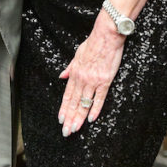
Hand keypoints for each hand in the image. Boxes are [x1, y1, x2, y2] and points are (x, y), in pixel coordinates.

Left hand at [58, 16, 124, 134]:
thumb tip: (62, 76)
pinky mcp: (105, 81)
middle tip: (66, 131)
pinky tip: (91, 119)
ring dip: (79, 117)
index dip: (63, 108)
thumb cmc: (93, 43)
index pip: (67, 95)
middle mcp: (82, 78)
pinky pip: (99, 98)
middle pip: (74, 102)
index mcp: (75, 72)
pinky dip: (95, 109)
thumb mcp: (77, 54)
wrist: (106, 36)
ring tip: (74, 129)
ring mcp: (93, 80)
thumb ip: (70, 68)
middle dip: (69, 117)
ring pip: (84, 103)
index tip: (60, 119)